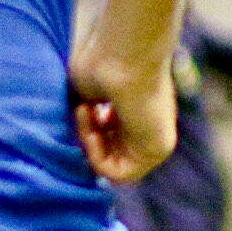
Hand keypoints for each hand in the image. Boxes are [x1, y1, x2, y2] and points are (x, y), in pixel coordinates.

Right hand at [71, 37, 178, 182]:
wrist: (122, 56)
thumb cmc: (101, 65)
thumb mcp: (84, 94)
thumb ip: (83, 114)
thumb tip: (72, 129)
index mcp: (135, 108)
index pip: (108, 135)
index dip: (86, 127)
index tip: (82, 107)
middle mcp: (148, 123)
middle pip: (109, 150)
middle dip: (86, 136)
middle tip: (83, 112)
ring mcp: (155, 136)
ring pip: (112, 163)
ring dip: (89, 145)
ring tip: (86, 117)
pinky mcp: (160, 148)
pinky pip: (122, 174)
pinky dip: (98, 159)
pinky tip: (94, 134)